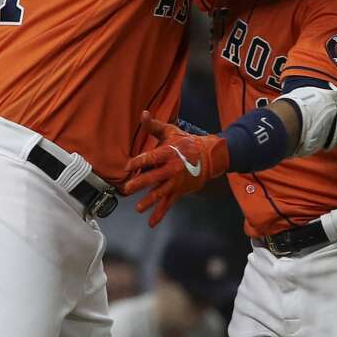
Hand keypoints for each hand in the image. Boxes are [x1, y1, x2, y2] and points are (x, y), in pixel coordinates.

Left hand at [122, 112, 229, 226]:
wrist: (209, 156)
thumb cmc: (185, 142)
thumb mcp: (171, 132)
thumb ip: (154, 126)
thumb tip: (143, 114)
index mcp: (168, 153)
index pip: (151, 158)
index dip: (139, 162)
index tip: (128, 166)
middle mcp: (171, 169)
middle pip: (154, 177)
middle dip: (140, 183)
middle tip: (127, 188)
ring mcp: (176, 182)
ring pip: (161, 193)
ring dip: (149, 201)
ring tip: (138, 208)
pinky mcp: (179, 191)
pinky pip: (168, 204)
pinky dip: (160, 214)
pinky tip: (151, 223)